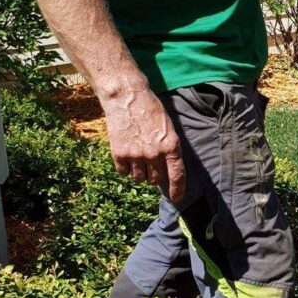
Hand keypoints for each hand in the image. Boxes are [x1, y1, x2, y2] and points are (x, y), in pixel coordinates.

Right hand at [101, 85, 185, 203]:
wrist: (126, 97)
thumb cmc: (150, 109)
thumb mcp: (168, 127)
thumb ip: (169, 148)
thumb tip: (168, 168)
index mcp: (171, 146)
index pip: (177, 176)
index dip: (178, 190)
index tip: (177, 200)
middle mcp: (155, 154)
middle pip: (155, 180)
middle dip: (154, 175)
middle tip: (149, 161)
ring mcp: (136, 155)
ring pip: (139, 178)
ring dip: (139, 171)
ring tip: (137, 154)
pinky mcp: (120, 154)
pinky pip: (123, 172)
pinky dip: (125, 167)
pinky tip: (126, 153)